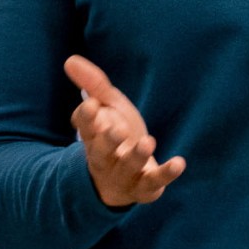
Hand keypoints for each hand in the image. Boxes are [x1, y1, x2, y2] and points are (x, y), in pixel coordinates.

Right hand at [65, 55, 184, 207]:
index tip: (92, 104)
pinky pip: (154, 183)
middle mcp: (103, 158)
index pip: (84, 127)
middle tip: (117, 130)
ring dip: (137, 156)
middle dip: (108, 141)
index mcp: (92, 137)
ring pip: (127, 168)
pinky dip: (166, 174)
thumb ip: (93, 85)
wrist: (122, 181)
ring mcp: (123, 176)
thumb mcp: (106, 108)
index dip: (87, 117)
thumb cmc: (114, 137)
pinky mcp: (144, 188)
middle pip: (101, 152)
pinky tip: (179, 162)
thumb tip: (70, 59)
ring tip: (148, 142)